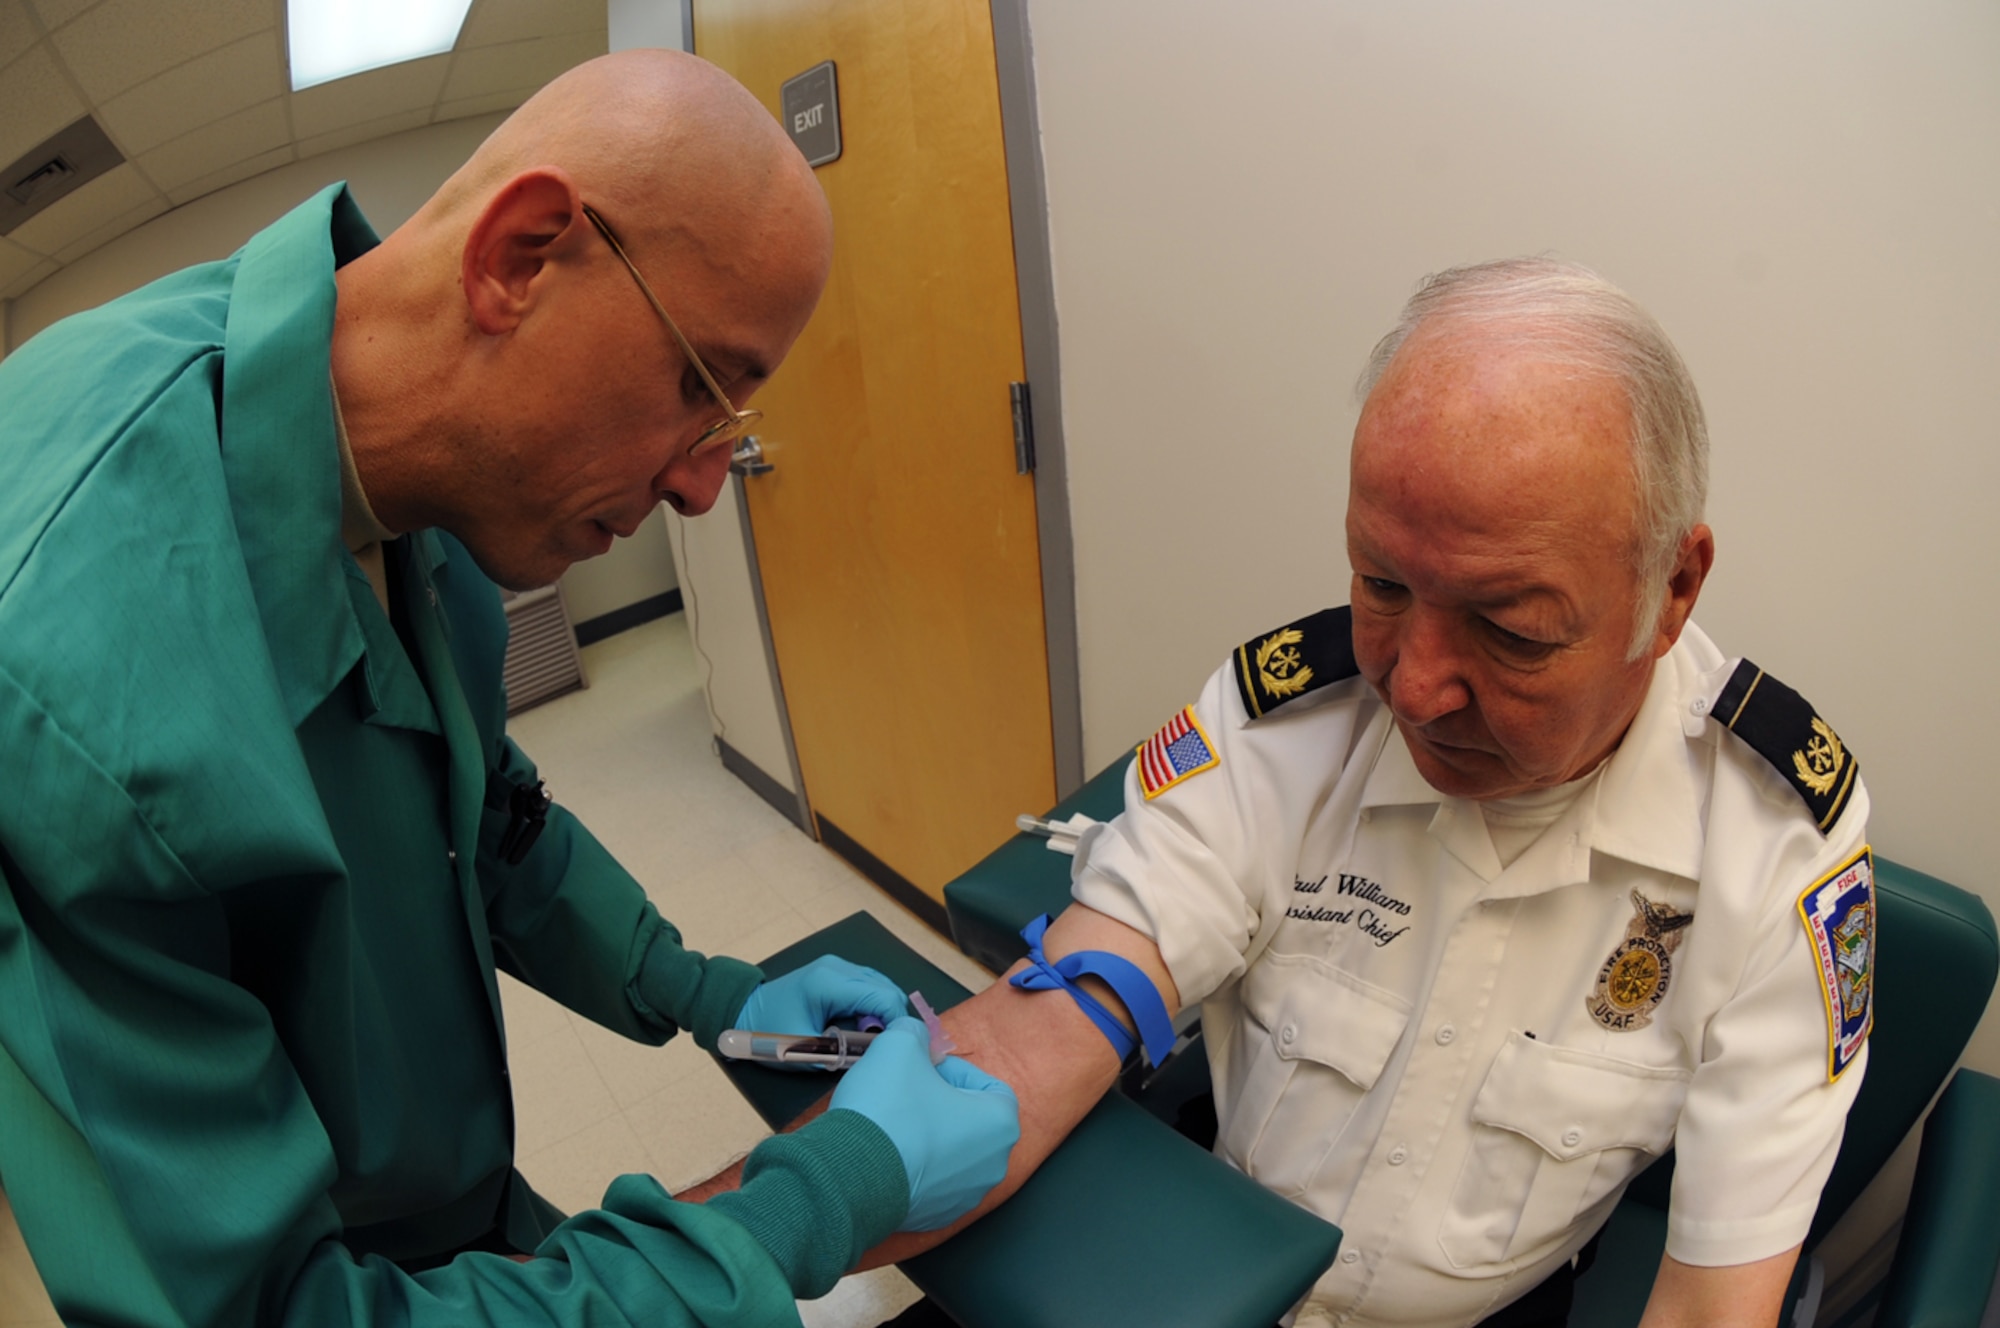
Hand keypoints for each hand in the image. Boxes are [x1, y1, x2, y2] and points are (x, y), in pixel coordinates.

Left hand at [736, 956, 907, 1042]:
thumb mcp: (802, 1050)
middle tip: (892, 1047)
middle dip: (894, 1018)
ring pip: (880, 985)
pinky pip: (868, 985)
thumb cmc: (767, 1031)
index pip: (881, 997)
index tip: (902, 1047)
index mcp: (828, 983)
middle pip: (886, 988)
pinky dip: (875, 1005)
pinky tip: (869, 1027)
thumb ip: (839, 1055)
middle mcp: (837, 967)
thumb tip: (874, 1060)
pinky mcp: (836, 971)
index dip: (898, 1022)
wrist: (743, 1011)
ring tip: (880, 1039)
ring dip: (885, 1011)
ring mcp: (837, 966)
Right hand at [831, 1016, 1020, 1230]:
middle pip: (971, 1120)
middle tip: (904, 1091)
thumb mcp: (899, 1044)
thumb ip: (915, 1033)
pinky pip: (930, 1182)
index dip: (953, 1070)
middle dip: (940, 1102)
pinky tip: (884, 1155)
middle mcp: (994, 1166)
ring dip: (927, 1135)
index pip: (987, 1085)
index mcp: (1000, 1124)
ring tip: (891, 1123)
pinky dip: (913, 1166)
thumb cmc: (887, 1109)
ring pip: (951, 1153)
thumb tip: (915, 1038)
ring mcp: (966, 1198)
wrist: (848, 1176)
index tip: (922, 1070)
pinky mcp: (936, 1219)